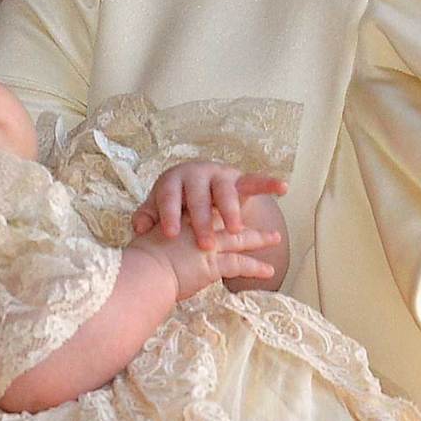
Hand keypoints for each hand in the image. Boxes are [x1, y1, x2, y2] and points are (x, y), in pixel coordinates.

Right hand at [127, 215, 281, 300]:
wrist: (144, 269)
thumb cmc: (139, 258)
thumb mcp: (146, 239)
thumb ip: (152, 232)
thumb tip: (146, 232)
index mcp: (181, 215)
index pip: (204, 205)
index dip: (220, 203)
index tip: (228, 203)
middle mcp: (197, 225)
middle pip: (226, 217)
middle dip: (244, 217)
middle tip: (256, 216)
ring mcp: (208, 242)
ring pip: (240, 238)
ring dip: (259, 238)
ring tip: (275, 238)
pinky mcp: (214, 261)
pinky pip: (241, 264)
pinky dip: (256, 268)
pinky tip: (268, 271)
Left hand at [131, 161, 286, 249]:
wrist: (196, 182)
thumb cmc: (174, 201)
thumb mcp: (157, 208)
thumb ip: (146, 217)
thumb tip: (139, 229)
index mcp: (172, 181)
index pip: (169, 198)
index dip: (169, 215)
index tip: (172, 234)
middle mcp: (196, 175)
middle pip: (199, 198)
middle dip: (202, 222)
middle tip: (206, 245)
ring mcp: (219, 176)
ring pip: (226, 192)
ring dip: (231, 211)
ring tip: (235, 230)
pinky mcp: (239, 179)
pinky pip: (255, 181)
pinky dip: (268, 184)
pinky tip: (282, 188)